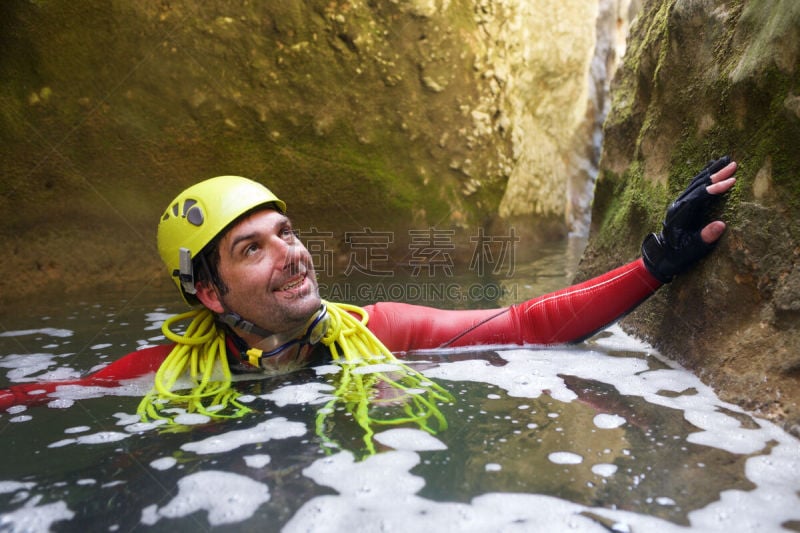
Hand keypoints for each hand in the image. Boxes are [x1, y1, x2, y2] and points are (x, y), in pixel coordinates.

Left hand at [641, 156, 737, 282]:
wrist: (661, 257)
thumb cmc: (677, 256)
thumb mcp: (691, 252)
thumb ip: (704, 239)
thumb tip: (721, 224)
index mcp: (679, 216)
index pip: (698, 197)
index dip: (715, 188)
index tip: (732, 181)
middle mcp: (678, 205)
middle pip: (698, 186)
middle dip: (716, 174)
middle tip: (734, 164)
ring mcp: (679, 203)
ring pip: (696, 183)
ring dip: (711, 171)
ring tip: (726, 160)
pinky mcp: (682, 204)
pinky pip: (695, 186)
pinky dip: (705, 175)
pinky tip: (712, 167)